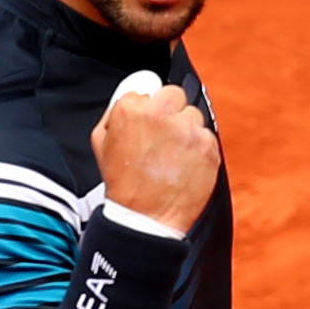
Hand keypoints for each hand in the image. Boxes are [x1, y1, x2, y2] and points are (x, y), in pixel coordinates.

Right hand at [90, 82, 219, 235]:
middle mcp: (161, 112)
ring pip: (193, 116)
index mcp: (131, 107)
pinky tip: (185, 167)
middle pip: (176, 95)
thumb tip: (135, 94)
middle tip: (164, 139)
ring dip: (186, 131)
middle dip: (172, 112)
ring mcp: (187, 129)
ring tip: (173, 158)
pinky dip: (199, 151)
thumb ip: (116, 112)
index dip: (151, 109)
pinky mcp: (207, 146)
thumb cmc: (122, 183)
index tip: (150, 125)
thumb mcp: (101, 142)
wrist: (145, 218)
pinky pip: (207, 138)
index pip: (152, 90)